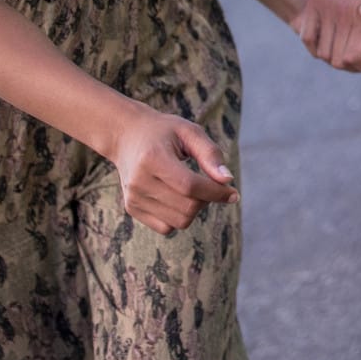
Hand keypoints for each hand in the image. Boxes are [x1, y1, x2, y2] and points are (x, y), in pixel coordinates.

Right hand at [112, 106, 236, 235]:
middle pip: (187, 207)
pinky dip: (180, 217)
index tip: (233, 193)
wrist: (127, 136)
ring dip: (195, 209)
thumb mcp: (189, 132)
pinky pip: (166, 227)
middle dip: (208, 200)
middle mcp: (139, 182)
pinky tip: (178, 197)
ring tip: (193, 188)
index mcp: (152, 158)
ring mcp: (133, 198)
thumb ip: (210, 154)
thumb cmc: (164, 132)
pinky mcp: (132, 208)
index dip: (216, 192)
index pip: (190, 186)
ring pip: (179, 222)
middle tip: (211, 184)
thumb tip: (227, 180)